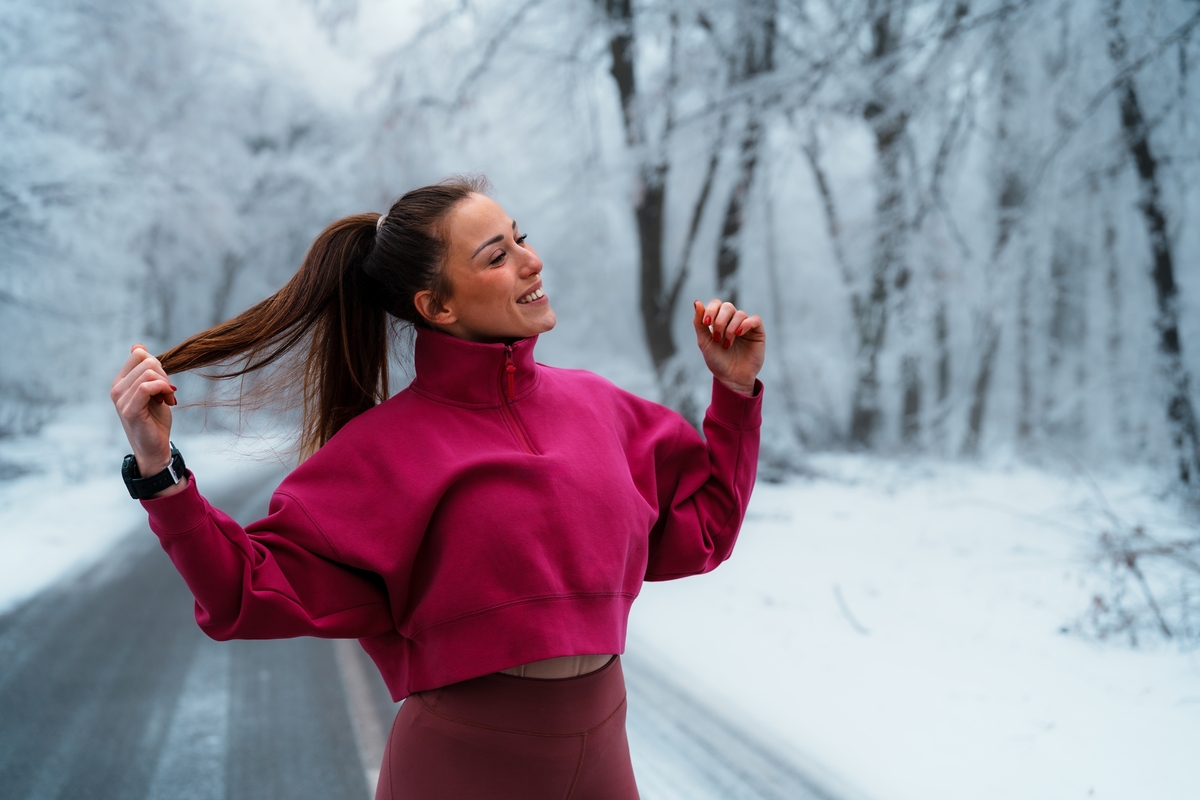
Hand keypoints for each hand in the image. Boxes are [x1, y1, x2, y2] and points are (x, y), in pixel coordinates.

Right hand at [110, 344, 179, 481]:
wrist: (155, 448)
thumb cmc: (155, 420)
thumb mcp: (153, 390)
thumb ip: (147, 371)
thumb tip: (137, 346)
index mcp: (121, 382)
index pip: (139, 354)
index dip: (158, 364)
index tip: (164, 382)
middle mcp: (116, 388)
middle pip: (146, 361)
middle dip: (164, 374)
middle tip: (168, 392)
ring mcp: (120, 399)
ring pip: (149, 373)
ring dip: (166, 384)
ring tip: (168, 399)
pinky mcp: (130, 410)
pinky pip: (147, 387)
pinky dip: (163, 390)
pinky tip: (168, 402)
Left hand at [692, 299, 764, 395]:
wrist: (731, 378)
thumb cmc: (717, 361)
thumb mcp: (704, 342)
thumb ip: (699, 323)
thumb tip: (697, 302)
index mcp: (719, 321)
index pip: (716, 304)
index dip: (711, 310)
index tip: (706, 324)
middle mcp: (732, 321)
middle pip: (727, 306)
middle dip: (720, 321)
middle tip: (717, 337)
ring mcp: (745, 326)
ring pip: (739, 314)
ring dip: (730, 328)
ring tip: (727, 344)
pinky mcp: (757, 332)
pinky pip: (755, 319)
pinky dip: (746, 324)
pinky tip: (739, 334)